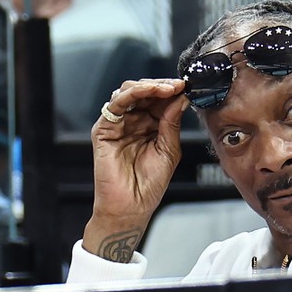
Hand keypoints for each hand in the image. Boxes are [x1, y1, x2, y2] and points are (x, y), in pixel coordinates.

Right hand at [83, 79, 188, 261]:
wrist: (132, 206)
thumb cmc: (149, 184)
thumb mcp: (169, 149)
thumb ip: (172, 123)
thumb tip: (180, 98)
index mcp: (149, 127)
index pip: (159, 100)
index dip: (172, 92)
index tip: (187, 87)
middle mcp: (133, 122)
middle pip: (144, 92)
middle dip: (162, 86)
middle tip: (178, 86)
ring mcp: (118, 124)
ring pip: (130, 92)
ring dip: (150, 86)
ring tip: (167, 89)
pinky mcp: (104, 129)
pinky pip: (116, 103)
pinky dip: (134, 93)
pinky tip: (150, 92)